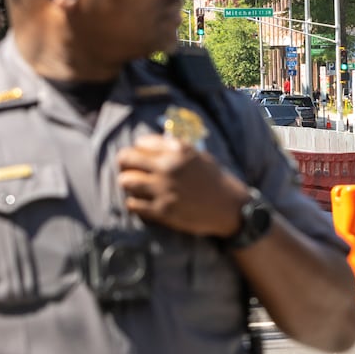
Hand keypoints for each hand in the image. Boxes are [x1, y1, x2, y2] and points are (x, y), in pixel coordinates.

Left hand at [116, 134, 243, 237]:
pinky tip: (142, 202)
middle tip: (129, 170)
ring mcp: (164, 189)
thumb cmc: (214, 180)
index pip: (141, 142)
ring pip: (125, 181)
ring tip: (135, 187)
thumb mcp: (198, 155)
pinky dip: (134, 202)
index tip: (141, 157)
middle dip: (125, 164)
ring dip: (128, 183)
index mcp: (177, 150)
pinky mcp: (162, 210)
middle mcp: (168, 167)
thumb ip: (174, 149)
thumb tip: (149, 146)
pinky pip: (132, 204)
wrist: (229, 207)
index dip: (139, 150)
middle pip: (126, 158)